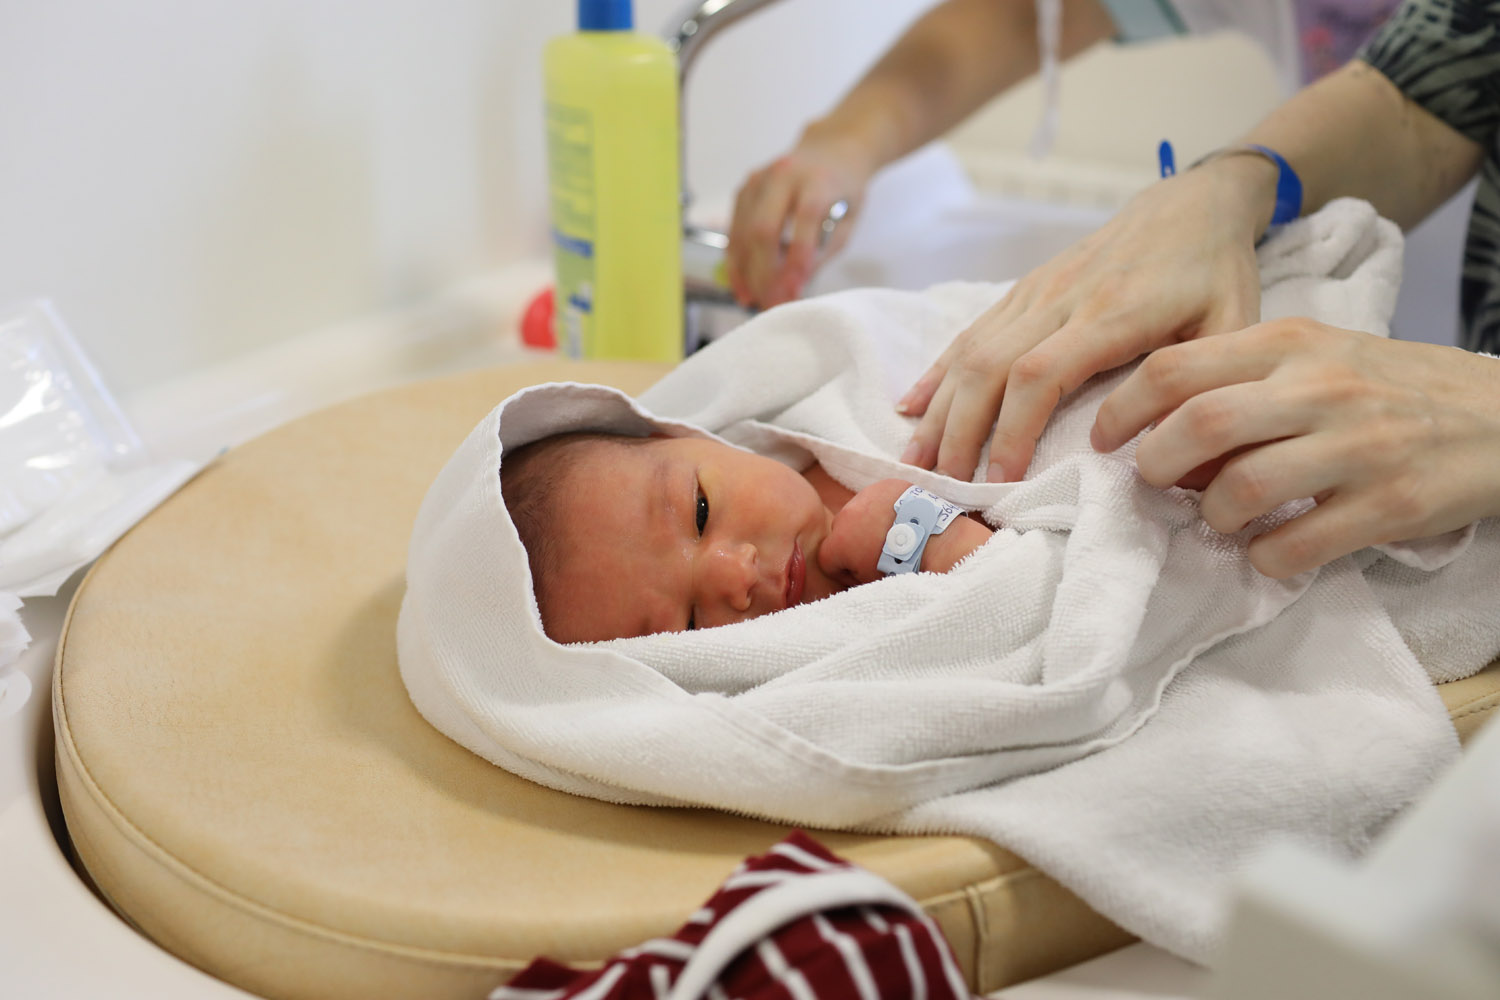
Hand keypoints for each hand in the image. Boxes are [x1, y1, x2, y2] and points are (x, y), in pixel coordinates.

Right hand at [725, 127, 872, 308]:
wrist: (832, 150)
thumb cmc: (845, 189)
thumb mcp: (848, 221)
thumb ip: (823, 252)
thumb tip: (794, 288)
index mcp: (817, 178)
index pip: (804, 219)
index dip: (797, 259)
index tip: (794, 293)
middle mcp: (783, 174)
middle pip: (763, 228)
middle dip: (765, 273)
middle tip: (771, 304)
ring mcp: (759, 179)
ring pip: (743, 231)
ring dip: (745, 272)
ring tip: (752, 301)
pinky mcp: (744, 189)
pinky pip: (734, 229)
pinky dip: (736, 260)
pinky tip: (742, 284)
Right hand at [818, 479, 912, 586]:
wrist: (935, 542)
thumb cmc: (904, 566)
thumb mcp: (871, 581)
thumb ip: (852, 576)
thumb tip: (852, 573)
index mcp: (839, 542)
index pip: (828, 558)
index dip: (844, 570)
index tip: (862, 573)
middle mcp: (846, 514)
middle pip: (841, 531)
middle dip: (854, 542)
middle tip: (877, 552)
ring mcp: (865, 496)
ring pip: (858, 511)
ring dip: (868, 521)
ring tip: (891, 533)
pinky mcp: (885, 485)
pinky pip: (877, 497)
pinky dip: (885, 506)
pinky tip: (899, 518)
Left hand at [818, 479, 995, 584]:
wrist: (941, 548)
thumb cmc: (943, 542)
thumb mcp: (926, 518)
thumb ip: (906, 519)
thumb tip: (901, 534)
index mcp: (889, 490)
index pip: (870, 516)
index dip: (878, 537)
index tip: (896, 550)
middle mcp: (866, 496)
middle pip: (852, 526)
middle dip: (864, 546)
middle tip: (889, 562)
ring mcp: (850, 516)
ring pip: (840, 543)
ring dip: (857, 558)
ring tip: (882, 569)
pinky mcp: (840, 541)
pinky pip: (830, 563)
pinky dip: (845, 573)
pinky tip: (870, 576)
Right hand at [897, 156, 1274, 482]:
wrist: (1192, 201)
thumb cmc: (1215, 271)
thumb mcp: (1232, 328)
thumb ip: (1198, 387)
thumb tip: (1159, 458)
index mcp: (1112, 313)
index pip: (1039, 374)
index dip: (1011, 430)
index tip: (999, 481)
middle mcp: (1061, 298)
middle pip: (988, 368)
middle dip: (959, 432)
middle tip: (944, 486)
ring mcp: (1036, 291)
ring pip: (970, 351)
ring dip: (938, 410)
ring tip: (915, 462)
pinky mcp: (1024, 288)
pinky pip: (971, 332)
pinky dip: (937, 372)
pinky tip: (912, 407)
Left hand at [1091, 319, 1499, 577]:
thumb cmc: (1390, 389)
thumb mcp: (1316, 357)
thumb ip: (1241, 379)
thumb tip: (1158, 428)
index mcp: (1290, 344)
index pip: (1176, 367)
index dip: (1123, 409)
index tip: (1105, 440)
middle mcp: (1320, 388)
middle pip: (1199, 425)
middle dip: (1157, 466)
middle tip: (1157, 485)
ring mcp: (1359, 446)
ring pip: (1241, 490)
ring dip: (1212, 517)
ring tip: (1221, 520)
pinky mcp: (1391, 503)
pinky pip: (1296, 545)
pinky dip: (1266, 558)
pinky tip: (1271, 551)